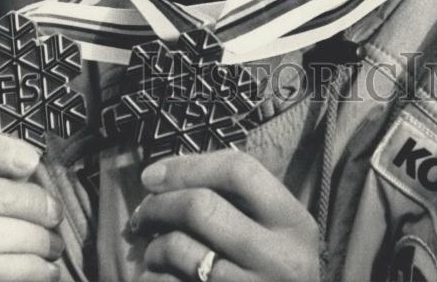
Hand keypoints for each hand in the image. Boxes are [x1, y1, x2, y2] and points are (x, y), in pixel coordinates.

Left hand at [130, 150, 319, 281]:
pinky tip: (158, 277)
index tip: (153, 174)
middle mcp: (278, 258)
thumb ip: (241, 201)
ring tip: (153, 252)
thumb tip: (169, 174)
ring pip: (180, 249)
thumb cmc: (273, 272)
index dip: (189, 165)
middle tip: (143, 212)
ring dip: (154, 247)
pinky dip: (154, 278)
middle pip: (201, 207)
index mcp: (292, 223)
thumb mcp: (276, 233)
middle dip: (160, 204)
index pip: (239, 171)